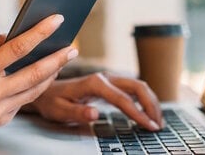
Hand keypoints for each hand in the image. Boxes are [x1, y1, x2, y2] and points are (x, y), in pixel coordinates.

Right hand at [0, 14, 77, 136]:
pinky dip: (34, 87)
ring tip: (62, 60)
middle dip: (58, 59)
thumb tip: (16, 36)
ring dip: (52, 74)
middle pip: (35, 72)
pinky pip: (24, 100)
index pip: (18, 47)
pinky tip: (42, 76)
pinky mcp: (2, 120)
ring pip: (35, 89)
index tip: (56, 21)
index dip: (40, 32)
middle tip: (72, 48)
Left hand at [27, 72, 162, 130]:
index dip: (138, 113)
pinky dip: (144, 100)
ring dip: (151, 102)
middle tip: (158, 125)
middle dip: (152, 105)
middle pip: (137, 86)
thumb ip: (78, 112)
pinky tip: (148, 113)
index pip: (123, 99)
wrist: (46, 91)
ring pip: (138, 86)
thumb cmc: (52, 102)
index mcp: (95, 83)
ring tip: (157, 121)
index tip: (150, 126)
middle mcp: (105, 77)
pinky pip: (133, 90)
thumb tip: (95, 115)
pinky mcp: (110, 85)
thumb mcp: (60, 111)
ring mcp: (109, 79)